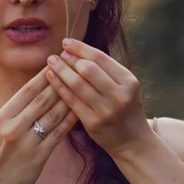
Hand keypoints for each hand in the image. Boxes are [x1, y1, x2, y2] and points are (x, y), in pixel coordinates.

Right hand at [0, 67, 77, 183]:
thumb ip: (12, 112)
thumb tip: (30, 91)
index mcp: (2, 117)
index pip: (27, 90)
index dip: (43, 75)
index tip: (56, 62)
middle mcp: (13, 126)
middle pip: (42, 99)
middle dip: (60, 80)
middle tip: (73, 67)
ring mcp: (26, 142)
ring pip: (53, 114)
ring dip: (68, 97)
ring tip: (81, 84)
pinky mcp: (38, 157)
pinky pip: (58, 133)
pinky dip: (69, 120)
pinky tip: (79, 110)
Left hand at [45, 38, 152, 158]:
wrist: (133, 141)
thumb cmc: (126, 108)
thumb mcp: (125, 87)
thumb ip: (106, 70)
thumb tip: (78, 50)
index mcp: (129, 81)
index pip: (101, 58)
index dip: (81, 48)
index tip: (66, 42)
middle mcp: (119, 95)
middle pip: (88, 69)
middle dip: (70, 59)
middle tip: (58, 54)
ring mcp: (106, 110)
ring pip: (78, 84)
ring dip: (61, 70)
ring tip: (51, 62)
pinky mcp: (93, 123)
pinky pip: (71, 100)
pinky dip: (59, 86)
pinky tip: (51, 77)